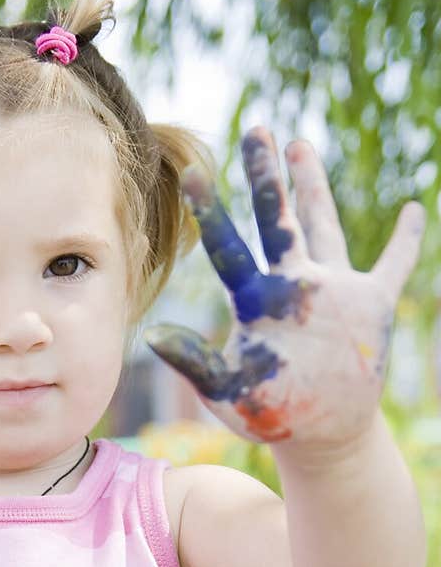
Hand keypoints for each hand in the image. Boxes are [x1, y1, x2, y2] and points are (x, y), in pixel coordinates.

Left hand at [144, 126, 424, 451]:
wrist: (320, 438)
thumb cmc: (270, 416)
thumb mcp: (228, 392)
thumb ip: (195, 363)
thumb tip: (154, 336)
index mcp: (257, 301)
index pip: (231, 247)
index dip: (214, 212)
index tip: (194, 174)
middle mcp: (292, 286)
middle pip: (279, 218)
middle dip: (268, 174)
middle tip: (255, 128)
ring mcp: (332, 292)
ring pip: (323, 226)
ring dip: (313, 186)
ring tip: (299, 144)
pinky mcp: (370, 307)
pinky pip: (392, 266)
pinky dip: (404, 241)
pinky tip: (411, 209)